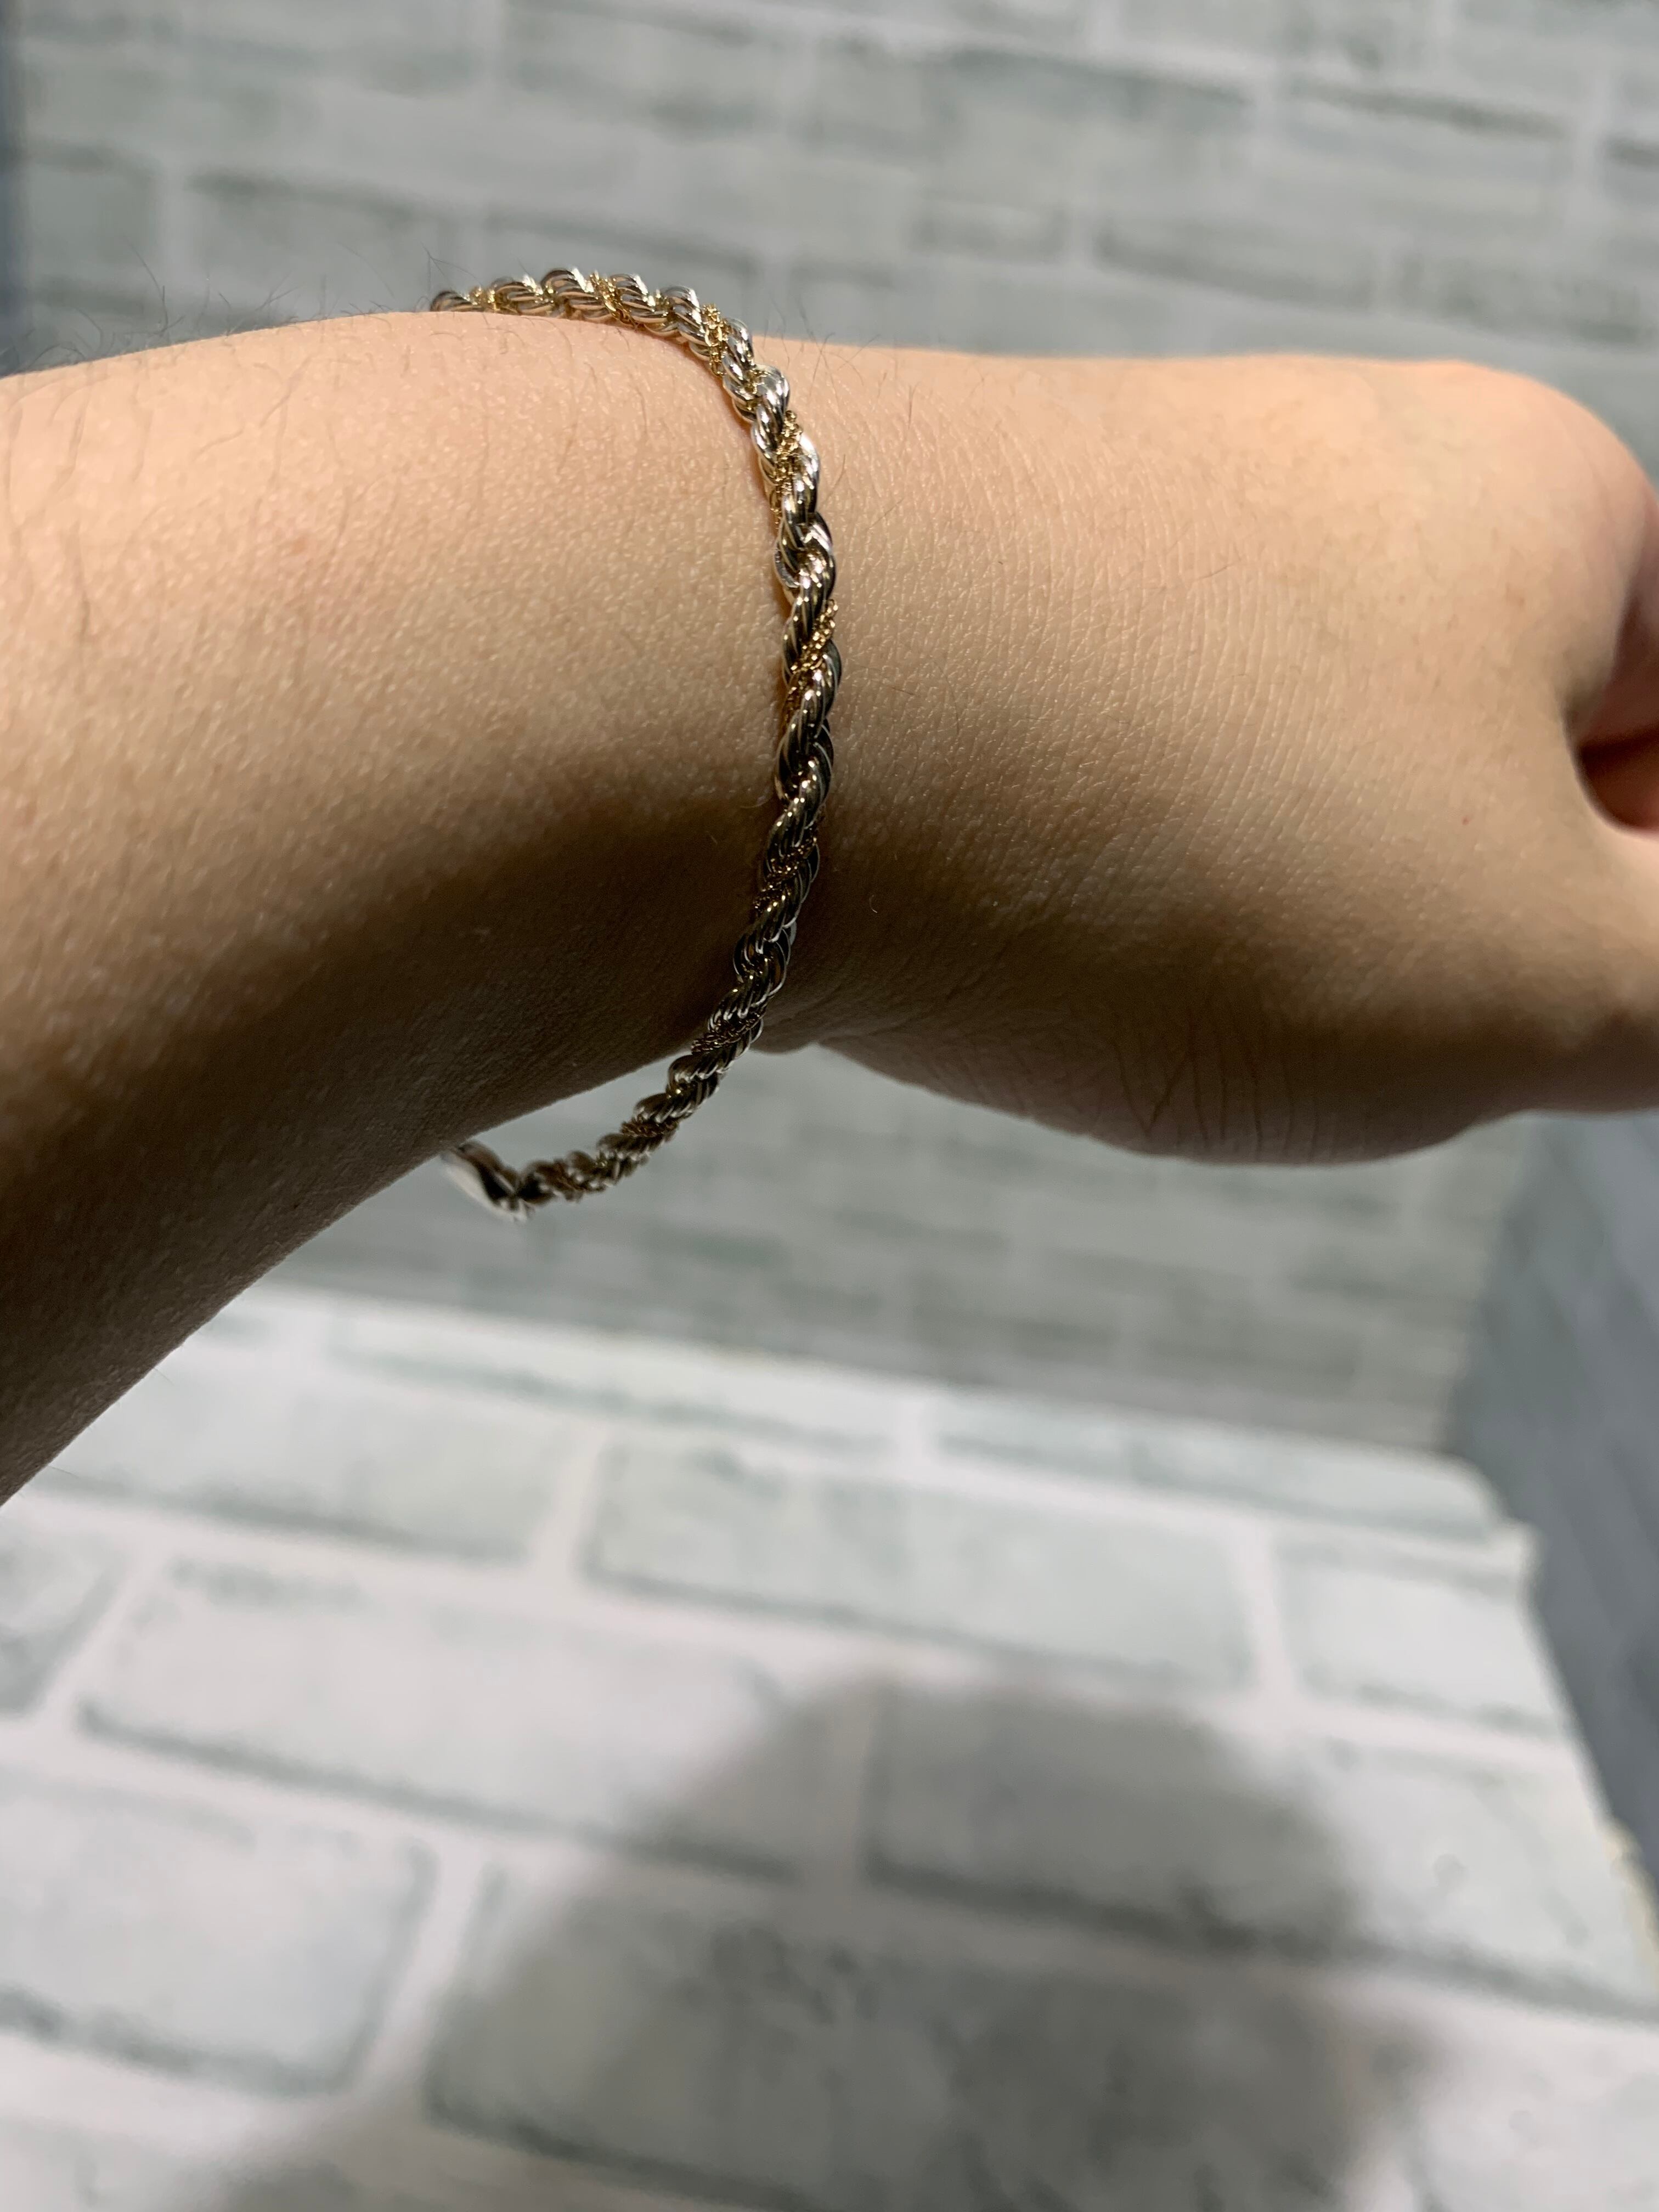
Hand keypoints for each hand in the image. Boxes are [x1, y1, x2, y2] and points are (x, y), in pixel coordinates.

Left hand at [766, 348, 1658, 1160]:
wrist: (707, 693)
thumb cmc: (1174, 825)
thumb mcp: (1541, 975)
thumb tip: (1642, 960)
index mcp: (1551, 511)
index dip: (1616, 939)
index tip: (1492, 1007)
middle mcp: (1341, 469)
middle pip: (1467, 787)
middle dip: (1412, 942)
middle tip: (1292, 984)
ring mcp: (1134, 520)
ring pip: (1267, 802)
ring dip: (1234, 931)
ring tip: (1126, 945)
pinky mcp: (962, 598)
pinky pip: (1096, 784)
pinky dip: (1083, 890)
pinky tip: (1006, 910)